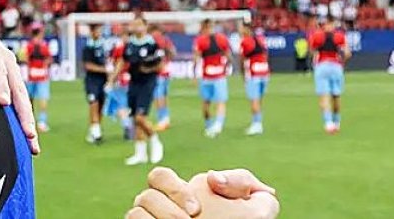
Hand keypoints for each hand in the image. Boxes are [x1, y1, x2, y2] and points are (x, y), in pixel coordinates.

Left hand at [0, 17, 39, 154]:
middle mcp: (9, 66)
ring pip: (23, 101)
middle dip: (24, 114)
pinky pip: (20, 104)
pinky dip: (24, 121)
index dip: (1, 87)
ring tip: (34, 146)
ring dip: (28, 122)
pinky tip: (28, 142)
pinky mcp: (12, 86)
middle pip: (18, 91)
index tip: (4, 103)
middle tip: (29, 134)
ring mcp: (13, 76)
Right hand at [126, 167, 277, 218]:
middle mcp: (163, 211)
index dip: (173, 187)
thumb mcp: (257, 208)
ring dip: (161, 218)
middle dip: (165, 206)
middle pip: (145, 195)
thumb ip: (241, 181)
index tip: (196, 209)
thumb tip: (212, 178)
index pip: (159, 177)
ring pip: (136, 212)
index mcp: (183, 197)